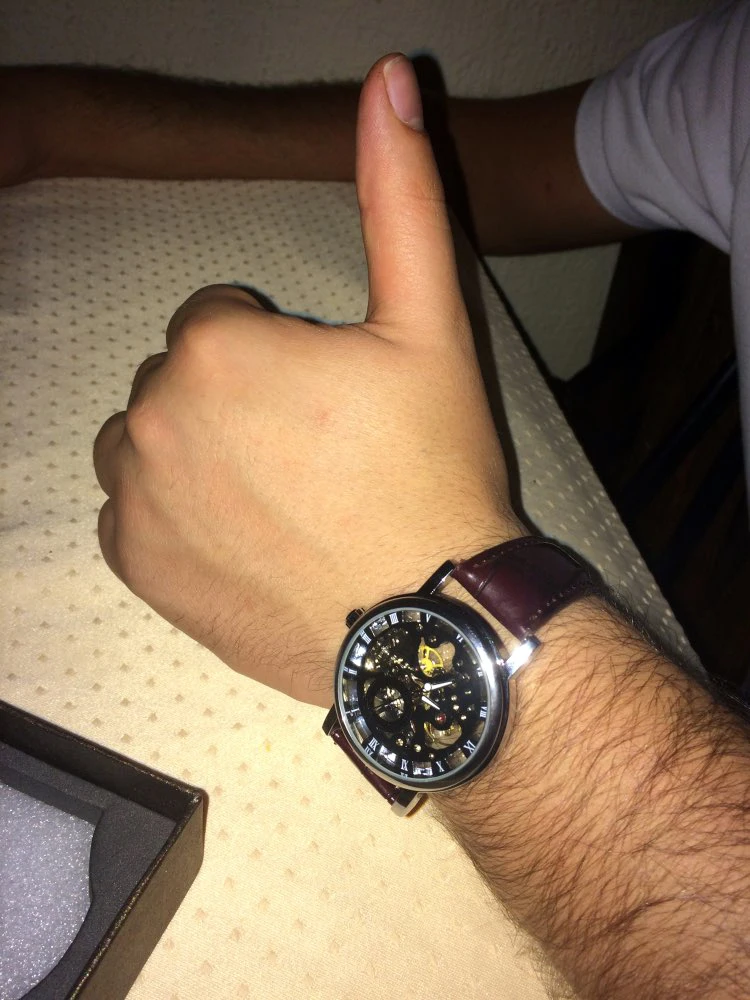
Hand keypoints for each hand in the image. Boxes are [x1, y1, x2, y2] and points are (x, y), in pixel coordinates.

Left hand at [93, 54, 522, 706]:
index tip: (330, 401)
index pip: (219, 319)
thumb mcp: (430, 325)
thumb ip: (399, 194)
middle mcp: (151, 415)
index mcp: (213, 346)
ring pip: (149, 440)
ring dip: (194, 451)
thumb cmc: (432, 470)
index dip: (280, 354)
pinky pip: (132, 510)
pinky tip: (242, 538)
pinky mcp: (133, 567)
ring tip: (277, 497)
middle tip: (314, 456)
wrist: (426, 620)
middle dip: (235, 401)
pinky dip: (171, 515)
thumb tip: (388, 76)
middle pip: (182, 380)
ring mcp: (133, 498)